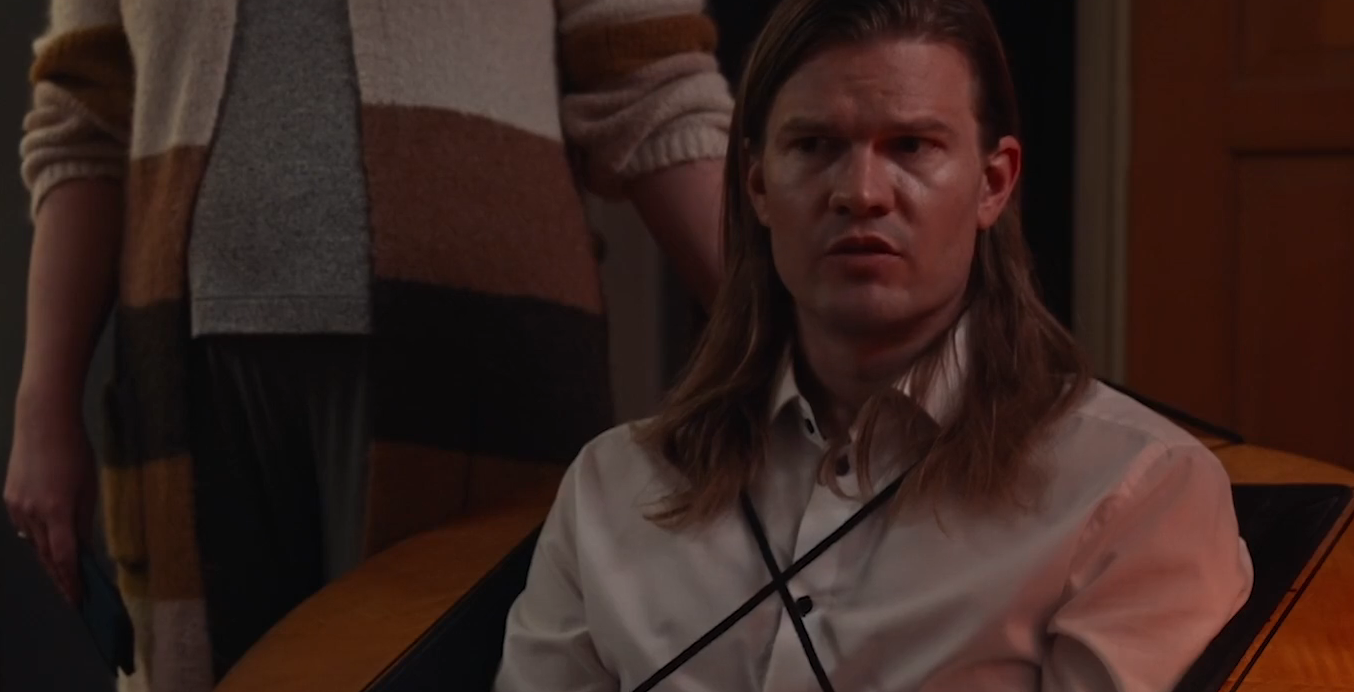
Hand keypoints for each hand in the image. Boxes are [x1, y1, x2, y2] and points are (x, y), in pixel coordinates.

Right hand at [5, 399, 96, 603]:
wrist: (42, 423)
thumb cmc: (74, 451)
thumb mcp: (88, 487)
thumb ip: (83, 521)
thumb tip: (83, 550)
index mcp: (57, 510)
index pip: (64, 558)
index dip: (72, 582)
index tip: (80, 599)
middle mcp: (32, 513)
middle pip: (47, 556)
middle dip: (61, 578)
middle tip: (74, 596)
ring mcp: (17, 507)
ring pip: (35, 543)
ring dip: (49, 559)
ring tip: (65, 576)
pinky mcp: (10, 499)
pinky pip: (26, 527)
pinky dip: (39, 537)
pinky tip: (50, 543)